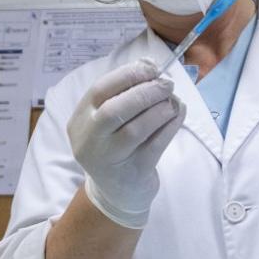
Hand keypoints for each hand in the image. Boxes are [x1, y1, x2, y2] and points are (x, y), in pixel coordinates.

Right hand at [67, 58, 184, 228]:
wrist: (117, 194)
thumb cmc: (116, 148)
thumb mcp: (110, 122)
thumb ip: (125, 93)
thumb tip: (149, 63)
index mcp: (80, 120)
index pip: (99, 90)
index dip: (127, 75)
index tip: (152, 67)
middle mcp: (89, 141)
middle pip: (114, 110)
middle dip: (145, 91)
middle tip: (167, 83)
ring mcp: (110, 160)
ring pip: (135, 129)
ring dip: (159, 109)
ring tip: (173, 101)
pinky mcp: (133, 173)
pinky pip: (155, 145)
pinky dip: (170, 126)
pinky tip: (178, 114)